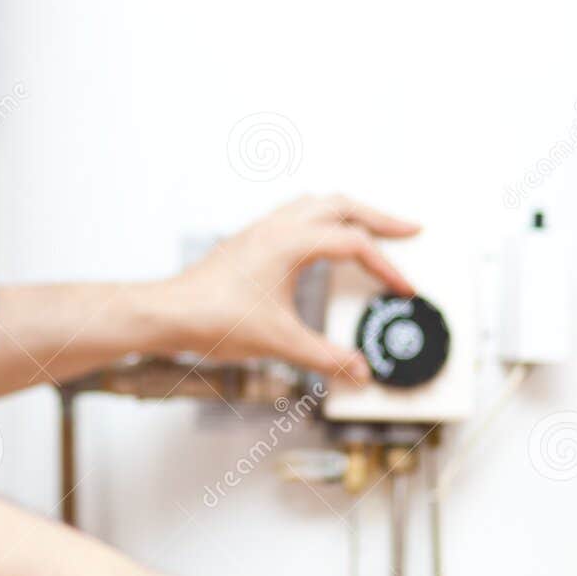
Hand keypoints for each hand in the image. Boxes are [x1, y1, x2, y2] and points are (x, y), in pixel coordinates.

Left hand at [156, 194, 419, 381]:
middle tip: (409, 230)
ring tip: (372, 229)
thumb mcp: (279, 343)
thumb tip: (359, 371)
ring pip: (316, 203)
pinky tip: (323, 242)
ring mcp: (260, 230)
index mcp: (290, 242)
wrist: (167, 313)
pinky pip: (295, 215)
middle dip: (379, 217)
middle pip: (341, 205)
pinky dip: (322, 220)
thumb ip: (325, 358)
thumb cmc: (212, 319)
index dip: (386, 268)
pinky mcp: (249, 241)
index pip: (354, 244)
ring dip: (349, 212)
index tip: (404, 289)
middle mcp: (277, 227)